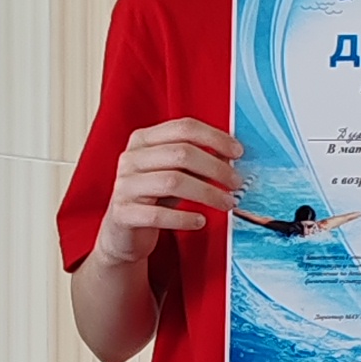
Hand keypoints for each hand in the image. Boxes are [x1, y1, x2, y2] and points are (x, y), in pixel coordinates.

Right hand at [91, 118, 244, 264]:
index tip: (237, 152)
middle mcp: (131, 158)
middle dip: (216, 168)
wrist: (123, 233)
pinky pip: (158, 214)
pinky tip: (200, 221)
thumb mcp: (174, 174)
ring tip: (227, 203)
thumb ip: (196, 162)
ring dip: (208, 193)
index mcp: (143, 140)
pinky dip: (185, 218)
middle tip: (236, 182)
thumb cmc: (153, 199)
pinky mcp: (123, 213)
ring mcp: (124, 185)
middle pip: (182, 153)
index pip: (184, 128)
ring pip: (173, 181)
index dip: (215, 137)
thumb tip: (230, 157)